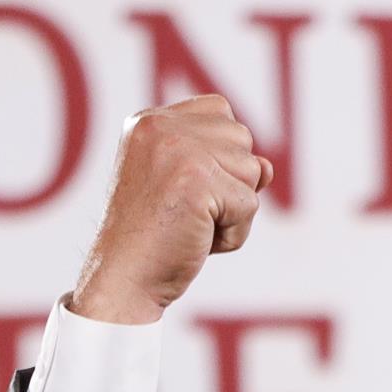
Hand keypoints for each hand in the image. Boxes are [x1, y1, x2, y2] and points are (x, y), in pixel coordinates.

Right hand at [69, 95, 274, 323]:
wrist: (123, 278)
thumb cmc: (152, 242)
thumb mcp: (187, 193)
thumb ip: (224, 168)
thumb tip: (268, 168)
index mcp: (149, 122)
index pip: (219, 112)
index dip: (221, 157)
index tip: (188, 191)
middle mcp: (161, 126)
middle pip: (241, 140)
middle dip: (230, 185)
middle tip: (188, 214)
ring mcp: (179, 150)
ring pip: (251, 171)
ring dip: (234, 212)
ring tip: (193, 228)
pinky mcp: (197, 180)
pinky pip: (250, 206)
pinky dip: (233, 235)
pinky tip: (199, 243)